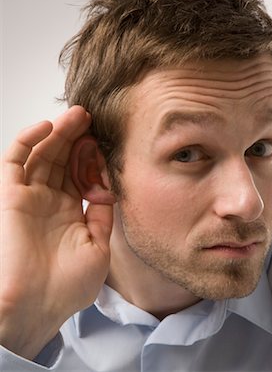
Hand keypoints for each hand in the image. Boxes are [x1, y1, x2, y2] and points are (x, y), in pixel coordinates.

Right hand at [0, 106, 112, 358]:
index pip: (81, 173)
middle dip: (76, 136)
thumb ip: (103, 216)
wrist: (37, 308)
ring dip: (58, 132)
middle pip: (63, 158)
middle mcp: (50, 201)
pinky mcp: (11, 195)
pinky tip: (47, 126)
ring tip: (77, 115)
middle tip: (90, 116)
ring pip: (42, 153)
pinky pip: (14, 160)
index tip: (105, 139)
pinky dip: (27, 140)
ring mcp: (30, 196)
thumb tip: (109, 189)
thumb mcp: (99, 248)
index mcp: (70, 212)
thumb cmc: (68, 286)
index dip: (92, 155)